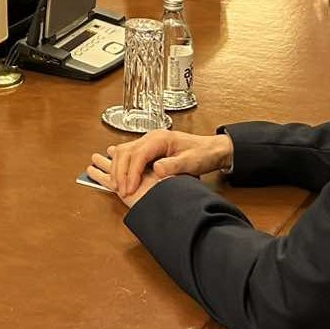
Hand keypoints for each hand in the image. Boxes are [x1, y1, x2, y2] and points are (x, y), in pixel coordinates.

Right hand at [84, 130, 233, 206]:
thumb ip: (174, 165)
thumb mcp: (191, 161)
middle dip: (120, 172)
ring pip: (123, 152)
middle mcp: (151, 138)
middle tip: (121, 190)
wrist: (212, 150)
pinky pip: (128, 156)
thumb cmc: (203, 154)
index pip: (138, 154)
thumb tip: (157, 169)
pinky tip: (118, 176)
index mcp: (160, 139)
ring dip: (117, 169)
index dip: (131, 172)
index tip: (129, 188)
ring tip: (118, 186)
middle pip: (126, 152)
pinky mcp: (148, 150)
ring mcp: (148, 143)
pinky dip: (121, 166)